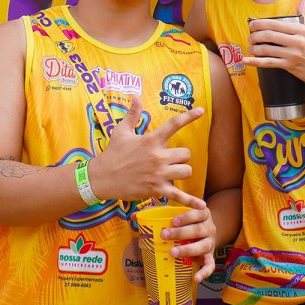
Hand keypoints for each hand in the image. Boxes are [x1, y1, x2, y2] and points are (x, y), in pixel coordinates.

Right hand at [87, 96, 206, 209]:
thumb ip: (132, 114)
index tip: (200, 111)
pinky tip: (202, 207)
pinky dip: (191, 201)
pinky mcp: (157, 190)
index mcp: (151, 140)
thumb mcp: (121, 131)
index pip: (174, 124)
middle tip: (171, 160)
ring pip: (186, 171)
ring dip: (182, 172)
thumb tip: (135, 96)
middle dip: (181, 157)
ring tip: (172, 173)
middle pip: (186, 154)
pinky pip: (179, 196)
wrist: (102, 177)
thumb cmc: (113, 153)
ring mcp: (159, 174)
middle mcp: (158, 156)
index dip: (189, 116)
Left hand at [163, 206, 217, 283]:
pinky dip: (204, 272)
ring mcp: (211, 242)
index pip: (198, 212)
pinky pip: (210, 265)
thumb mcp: (178, 214)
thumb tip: (134, 216)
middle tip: (164, 235)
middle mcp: (210, 227)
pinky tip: (196, 278)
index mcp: (203, 214)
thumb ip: (159, 213)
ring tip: (172, 253)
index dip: (186, 217)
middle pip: (198, 230)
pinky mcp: (211, 256)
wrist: (207, 233)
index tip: (173, 221)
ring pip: (203, 246)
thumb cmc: (188, 222)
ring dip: (187, 250)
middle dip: (181, 233)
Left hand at [245, 0, 304, 84]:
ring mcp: (292, 54)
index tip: (251, 24)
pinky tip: (246, 60)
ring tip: (250, 47)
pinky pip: (269, 63)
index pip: (275, 24)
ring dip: (254, 48)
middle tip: (249, 37)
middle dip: (255, 36)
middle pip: (269, 35)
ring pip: (267, 50)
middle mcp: (296, 41)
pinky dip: (255, 62)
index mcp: (300, 29)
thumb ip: (304, 13)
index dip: (260, 24)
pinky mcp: (289, 65)